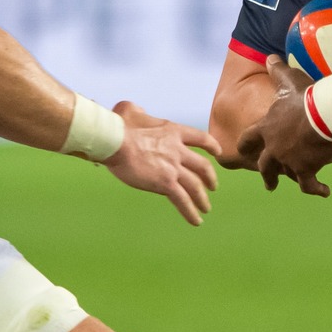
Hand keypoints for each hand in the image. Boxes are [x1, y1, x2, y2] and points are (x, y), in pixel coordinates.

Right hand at [103, 101, 223, 224]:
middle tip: (213, 186)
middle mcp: (178, 149)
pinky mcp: (165, 182)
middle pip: (202, 166)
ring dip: (202, 199)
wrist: (115, 141)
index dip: (211, 146)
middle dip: (210, 178)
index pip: (200, 138)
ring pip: (195, 186)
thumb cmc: (117, 126)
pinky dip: (191, 212)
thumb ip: (138, 111)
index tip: (217, 152)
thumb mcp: (130, 111)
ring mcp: (173, 167)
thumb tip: (137, 111)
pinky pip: (183, 200)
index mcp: (173, 131)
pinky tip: (196, 220)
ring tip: (205, 208)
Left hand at [236, 59, 331, 196]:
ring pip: (286, 175)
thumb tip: (269, 56)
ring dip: (290, 179)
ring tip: (296, 183)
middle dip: (266, 174)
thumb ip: (277, 70)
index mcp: (266, 128)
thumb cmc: (304, 96)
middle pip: (265, 165)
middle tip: (268, 182)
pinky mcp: (304, 169)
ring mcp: (287, 161)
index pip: (248, 139)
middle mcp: (273, 148)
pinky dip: (317, 188)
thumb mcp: (288, 80)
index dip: (245, 145)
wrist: (321, 114)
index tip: (242, 151)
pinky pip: (308, 184)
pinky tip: (324, 191)